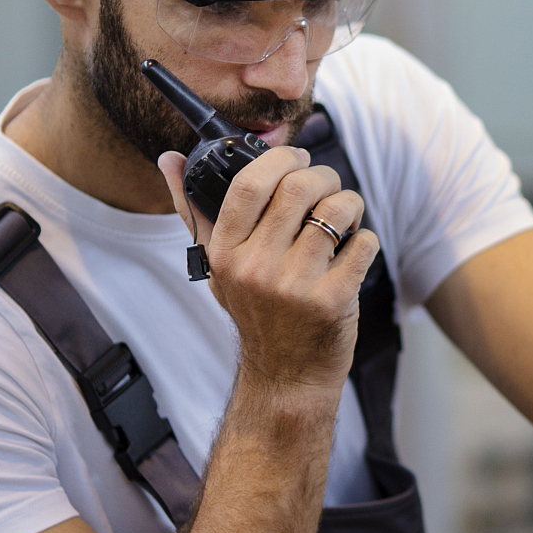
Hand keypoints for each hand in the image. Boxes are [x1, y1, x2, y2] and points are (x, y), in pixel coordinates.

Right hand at [159, 145, 378, 397]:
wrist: (286, 374)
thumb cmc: (256, 311)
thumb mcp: (217, 266)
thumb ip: (195, 211)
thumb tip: (168, 158)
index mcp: (225, 253)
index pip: (249, 184)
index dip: (279, 158)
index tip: (295, 157)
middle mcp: (256, 269)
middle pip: (298, 187)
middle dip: (323, 176)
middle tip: (327, 186)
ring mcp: (295, 286)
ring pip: (336, 210)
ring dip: (349, 203)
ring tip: (344, 216)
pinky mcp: (332, 301)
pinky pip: (362, 243)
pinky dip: (364, 239)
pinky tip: (353, 249)